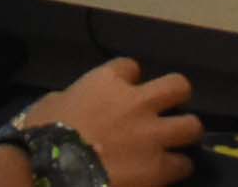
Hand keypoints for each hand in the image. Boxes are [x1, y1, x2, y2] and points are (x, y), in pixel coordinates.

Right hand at [0, 61, 199, 186]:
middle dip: (176, 96)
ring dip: (184, 132)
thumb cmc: (45, 133)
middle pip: (177, 86)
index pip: (130, 66)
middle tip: (168, 108)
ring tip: (176, 142)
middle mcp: (137, 102)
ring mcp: (153, 134)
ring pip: (192, 125)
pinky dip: (177, 167)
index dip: (128, 78)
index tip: (123, 89)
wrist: (54, 170)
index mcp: (106, 81)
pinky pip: (184, 164)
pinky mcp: (160, 167)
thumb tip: (78, 105)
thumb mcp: (53, 104)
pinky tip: (166, 172)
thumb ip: (75, 99)